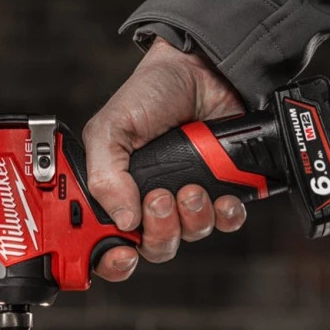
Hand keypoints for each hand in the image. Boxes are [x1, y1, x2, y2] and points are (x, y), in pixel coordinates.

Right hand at [83, 37, 247, 281]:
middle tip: (161, 199)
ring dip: (192, 218)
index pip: (106, 243)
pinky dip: (226, 214)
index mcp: (114, 192)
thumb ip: (103, 175)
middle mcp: (147, 202)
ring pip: (189, 236)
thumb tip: (123, 220)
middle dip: (159, 232)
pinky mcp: (221, 190)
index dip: (112, 259)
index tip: (122, 255)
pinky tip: (222, 195)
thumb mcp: (110, 128)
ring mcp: (185, 199)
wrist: (202, 69)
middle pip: (152, 248)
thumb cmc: (150, 94)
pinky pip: (225, 222)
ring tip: (192, 186)